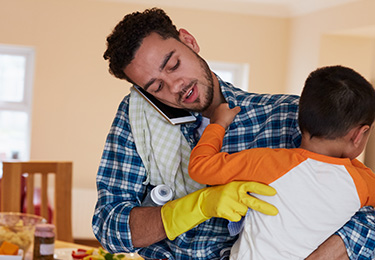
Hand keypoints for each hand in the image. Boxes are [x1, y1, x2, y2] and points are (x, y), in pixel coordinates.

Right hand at [161, 181, 277, 239]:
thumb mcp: (233, 186)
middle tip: (275, 212)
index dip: (263, 189)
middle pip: (253, 202)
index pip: (253, 185)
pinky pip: (237, 218)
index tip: (274, 192)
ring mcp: (229, 202)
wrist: (205, 199)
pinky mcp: (224, 211)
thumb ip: (245, 190)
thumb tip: (263, 197)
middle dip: (265, 207)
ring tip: (233, 206)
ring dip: (242, 211)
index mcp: (237, 184)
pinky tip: (228, 211)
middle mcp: (234, 192)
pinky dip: (235, 216)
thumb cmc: (224, 193)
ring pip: (244, 212)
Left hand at [210, 103, 240, 128]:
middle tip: (230, 117)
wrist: (218, 126)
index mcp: (222, 105)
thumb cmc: (226, 118)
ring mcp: (214, 113)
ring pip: (221, 114)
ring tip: (226, 121)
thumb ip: (237, 109)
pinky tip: (222, 122)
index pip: (229, 105)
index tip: (233, 114)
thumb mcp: (233, 113)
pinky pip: (218, 118)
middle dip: (227, 113)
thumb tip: (238, 107)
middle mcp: (217, 108)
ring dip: (223, 116)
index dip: (232, 110)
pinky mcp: (212, 118)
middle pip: (224, 110)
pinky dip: (220, 120)